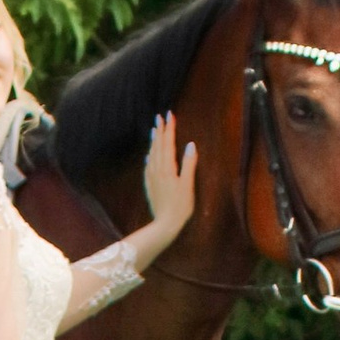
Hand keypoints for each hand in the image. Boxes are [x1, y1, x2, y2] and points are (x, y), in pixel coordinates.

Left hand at [140, 111, 197, 243]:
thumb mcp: (188, 185)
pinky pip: (148, 166)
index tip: (169, 115)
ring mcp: (152, 178)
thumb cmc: (180, 206)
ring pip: (152, 154)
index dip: (169, 128)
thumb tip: (190, 144)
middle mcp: (157, 170)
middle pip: (158, 146)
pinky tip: (149, 155)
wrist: (164, 224)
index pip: (168, 143)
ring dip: (154, 141)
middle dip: (160, 131)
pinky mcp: (150, 186)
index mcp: (168, 168)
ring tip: (154, 130)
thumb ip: (189, 164)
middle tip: (159, 117)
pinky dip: (150, 157)